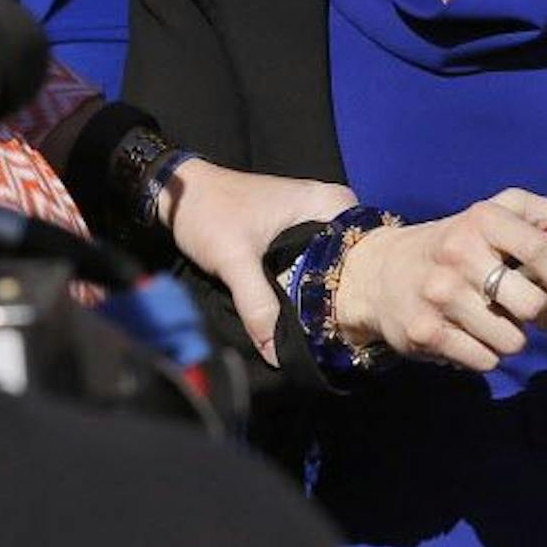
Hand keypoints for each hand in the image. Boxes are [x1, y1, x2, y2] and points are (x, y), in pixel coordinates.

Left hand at [162, 160, 359, 367]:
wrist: (179, 192)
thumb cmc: (210, 213)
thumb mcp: (235, 261)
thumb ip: (257, 304)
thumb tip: (277, 354)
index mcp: (331, 201)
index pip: (367, 247)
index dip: (359, 285)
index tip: (350, 318)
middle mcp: (331, 205)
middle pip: (350, 258)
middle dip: (340, 293)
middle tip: (332, 328)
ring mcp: (315, 216)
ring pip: (330, 261)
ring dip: (321, 290)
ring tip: (319, 323)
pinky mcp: (299, 228)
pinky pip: (314, 259)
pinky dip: (307, 281)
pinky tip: (302, 306)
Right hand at [332, 189, 546, 372]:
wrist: (380, 272)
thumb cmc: (458, 240)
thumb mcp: (500, 213)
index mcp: (483, 220)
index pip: (542, 249)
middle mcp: (459, 255)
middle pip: (534, 305)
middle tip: (540, 309)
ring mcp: (440, 296)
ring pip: (513, 340)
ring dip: (516, 336)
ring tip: (501, 320)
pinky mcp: (426, 333)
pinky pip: (486, 361)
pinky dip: (489, 354)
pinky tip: (474, 334)